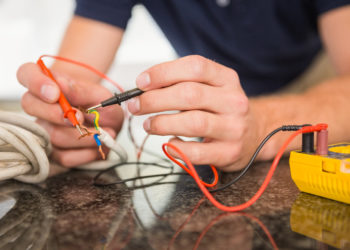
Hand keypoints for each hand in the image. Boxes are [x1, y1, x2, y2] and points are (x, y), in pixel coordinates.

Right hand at [17, 62, 123, 166]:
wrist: (108, 124)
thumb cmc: (99, 104)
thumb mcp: (98, 94)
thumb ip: (80, 90)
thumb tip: (62, 83)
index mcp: (48, 84)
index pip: (27, 73)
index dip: (36, 82)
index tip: (55, 93)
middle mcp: (40, 107)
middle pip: (30, 105)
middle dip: (57, 114)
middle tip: (81, 118)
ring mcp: (45, 130)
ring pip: (53, 136)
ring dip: (83, 137)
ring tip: (102, 132)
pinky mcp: (54, 153)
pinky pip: (64, 157)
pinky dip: (86, 153)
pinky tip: (97, 144)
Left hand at [127, 55, 260, 170]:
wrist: (254, 135)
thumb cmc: (222, 109)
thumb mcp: (211, 88)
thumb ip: (182, 84)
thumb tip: (143, 88)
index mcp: (227, 78)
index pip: (195, 67)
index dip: (164, 72)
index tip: (141, 82)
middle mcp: (234, 101)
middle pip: (189, 94)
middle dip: (155, 100)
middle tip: (135, 106)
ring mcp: (234, 128)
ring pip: (193, 123)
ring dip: (162, 123)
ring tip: (148, 125)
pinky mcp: (229, 152)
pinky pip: (196, 152)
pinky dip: (176, 148)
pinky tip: (169, 142)